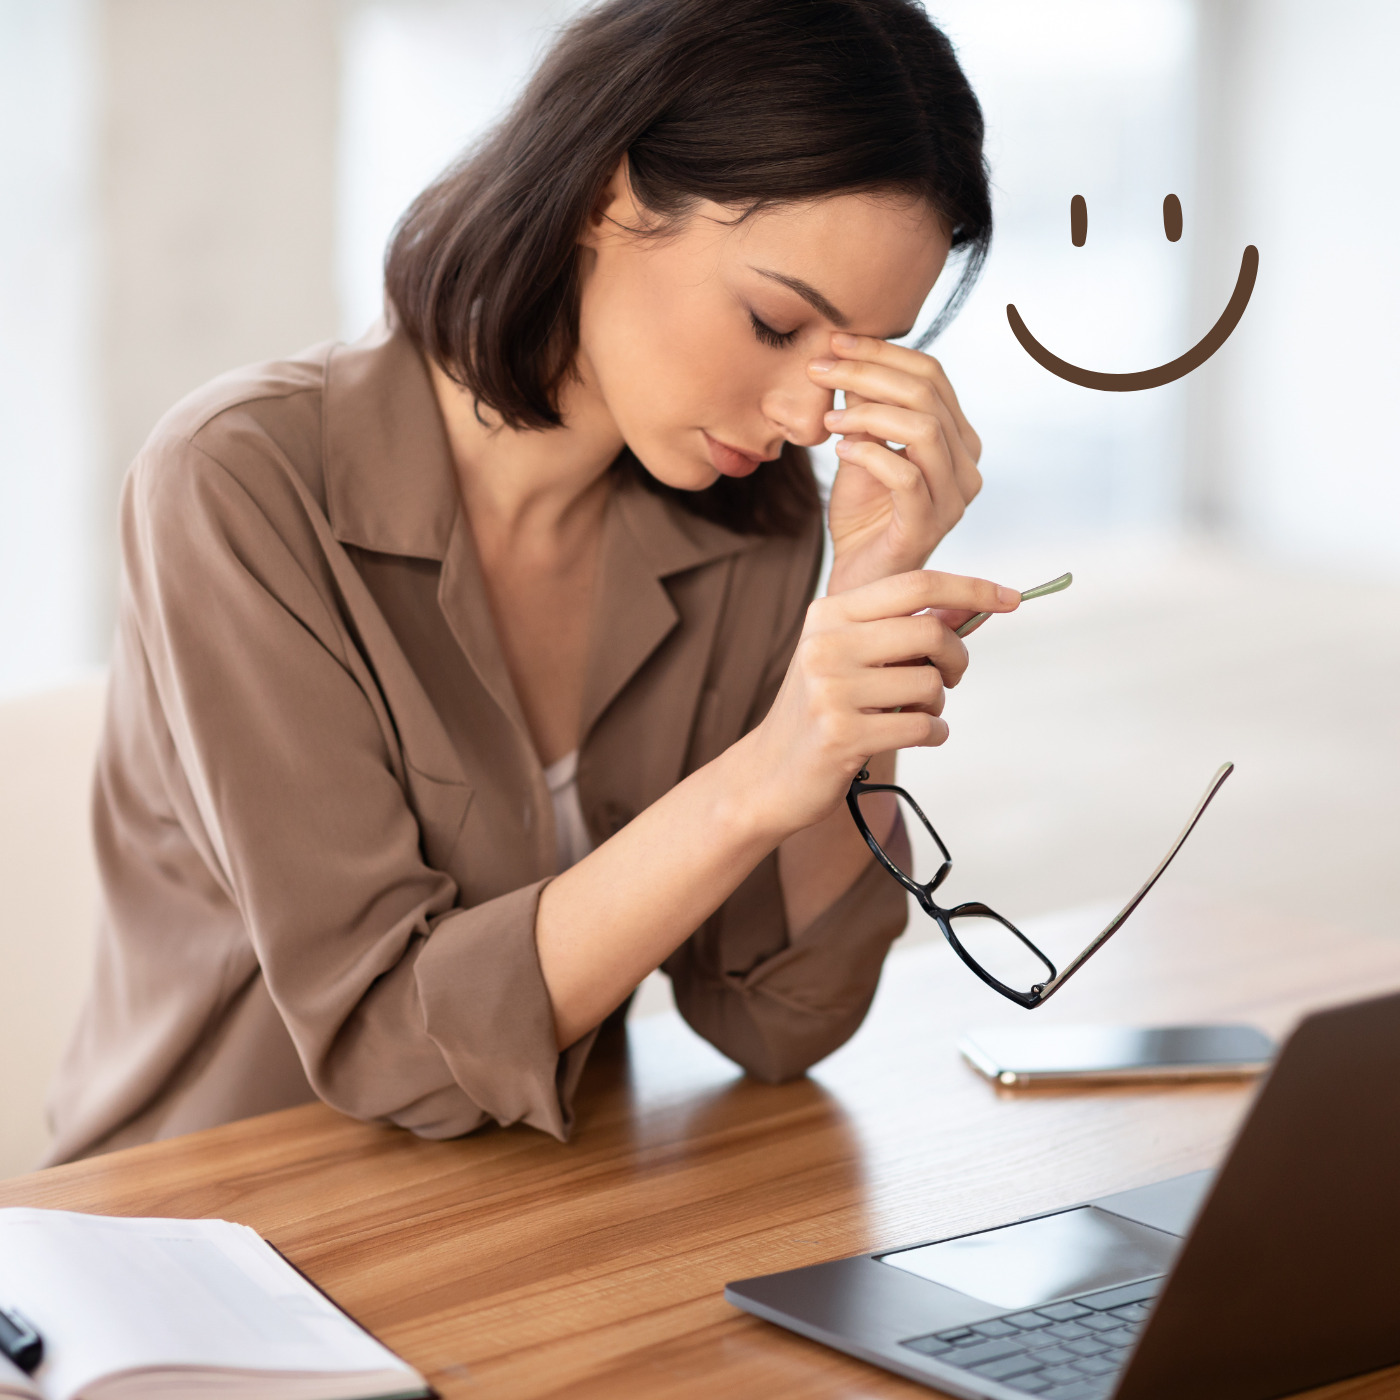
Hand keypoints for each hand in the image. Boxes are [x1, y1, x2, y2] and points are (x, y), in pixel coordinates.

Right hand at [739, 570, 1018, 837]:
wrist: (770, 774)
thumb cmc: (820, 711)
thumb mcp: (852, 658)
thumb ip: (903, 631)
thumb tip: (967, 607)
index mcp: (829, 614)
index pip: (915, 583)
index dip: (971, 588)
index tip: (1011, 598)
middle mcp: (826, 644)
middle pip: (930, 631)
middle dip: (956, 658)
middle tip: (951, 677)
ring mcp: (831, 690)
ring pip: (929, 683)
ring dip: (938, 704)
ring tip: (915, 714)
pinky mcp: (842, 734)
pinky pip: (923, 727)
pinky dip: (934, 733)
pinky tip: (918, 736)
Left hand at [810, 333, 982, 595]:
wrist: (858, 579)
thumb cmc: (864, 517)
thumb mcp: (862, 449)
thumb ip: (865, 408)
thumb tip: (847, 355)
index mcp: (958, 440)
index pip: (932, 375)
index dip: (882, 352)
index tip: (834, 343)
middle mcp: (966, 466)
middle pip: (927, 394)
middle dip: (867, 373)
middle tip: (818, 370)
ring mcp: (953, 498)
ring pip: (923, 428)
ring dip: (867, 412)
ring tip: (828, 420)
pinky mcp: (929, 525)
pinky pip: (906, 475)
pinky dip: (868, 454)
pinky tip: (838, 453)